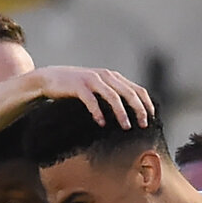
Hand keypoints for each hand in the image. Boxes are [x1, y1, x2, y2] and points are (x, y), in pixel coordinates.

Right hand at [32, 66, 153, 128]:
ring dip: (121, 113)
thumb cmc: (76, 87)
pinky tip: (101, 123)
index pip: (137, 89)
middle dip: (139, 110)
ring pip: (113, 96)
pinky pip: (91, 100)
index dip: (147, 104)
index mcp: (113, 77)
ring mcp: (92, 80)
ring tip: (126, 127)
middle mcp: (105, 76)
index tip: (152, 119)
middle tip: (143, 125)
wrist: (50, 78)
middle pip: (129, 93)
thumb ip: (113, 93)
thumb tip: (131, 111)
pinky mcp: (78, 86)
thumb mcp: (98, 88)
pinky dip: (98, 112)